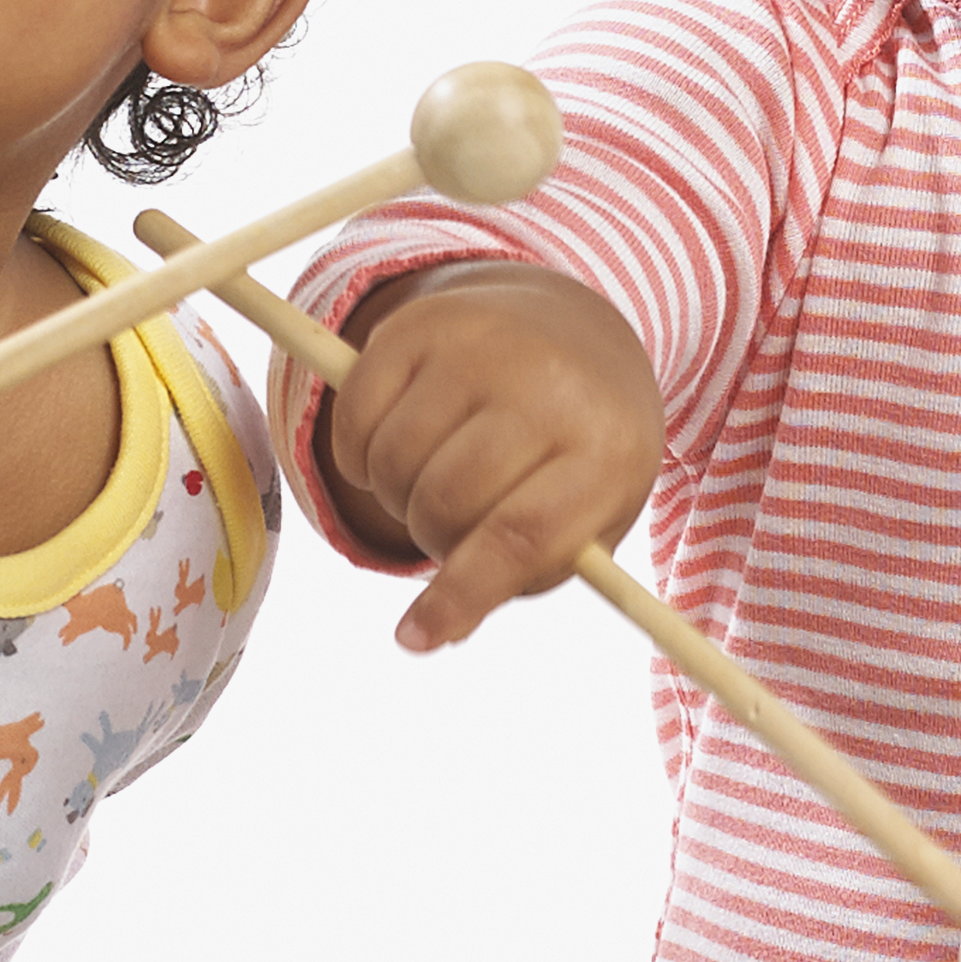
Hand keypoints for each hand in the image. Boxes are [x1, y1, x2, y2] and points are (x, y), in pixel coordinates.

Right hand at [321, 262, 667, 650]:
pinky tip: (396, 445)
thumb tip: (435, 630)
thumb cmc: (581, 452)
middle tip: (451, 530)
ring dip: (395, 494)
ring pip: (393, 461)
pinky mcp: (424, 322)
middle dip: (432, 538)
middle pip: (446, 501)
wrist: (578, 334)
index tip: (413, 639)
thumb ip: (521, 575)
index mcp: (604, 449)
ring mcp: (482, 345)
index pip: (519, 535)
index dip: (460, 594)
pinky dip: (359, 454)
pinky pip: (356, 416)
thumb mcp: (587, 516)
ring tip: (434, 480)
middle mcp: (546, 386)